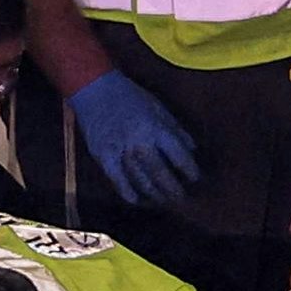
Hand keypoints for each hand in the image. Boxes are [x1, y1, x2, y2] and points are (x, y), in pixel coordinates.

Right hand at [68, 72, 199, 205]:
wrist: (95, 90)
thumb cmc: (131, 97)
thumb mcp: (159, 108)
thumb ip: (176, 129)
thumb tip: (192, 149)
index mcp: (156, 128)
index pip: (179, 156)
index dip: (189, 171)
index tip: (195, 179)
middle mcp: (140, 142)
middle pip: (160, 173)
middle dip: (173, 189)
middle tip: (180, 198)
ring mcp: (120, 150)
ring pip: (140, 180)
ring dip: (154, 194)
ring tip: (163, 200)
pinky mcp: (103, 156)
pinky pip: (117, 180)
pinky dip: (128, 192)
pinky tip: (136, 200)